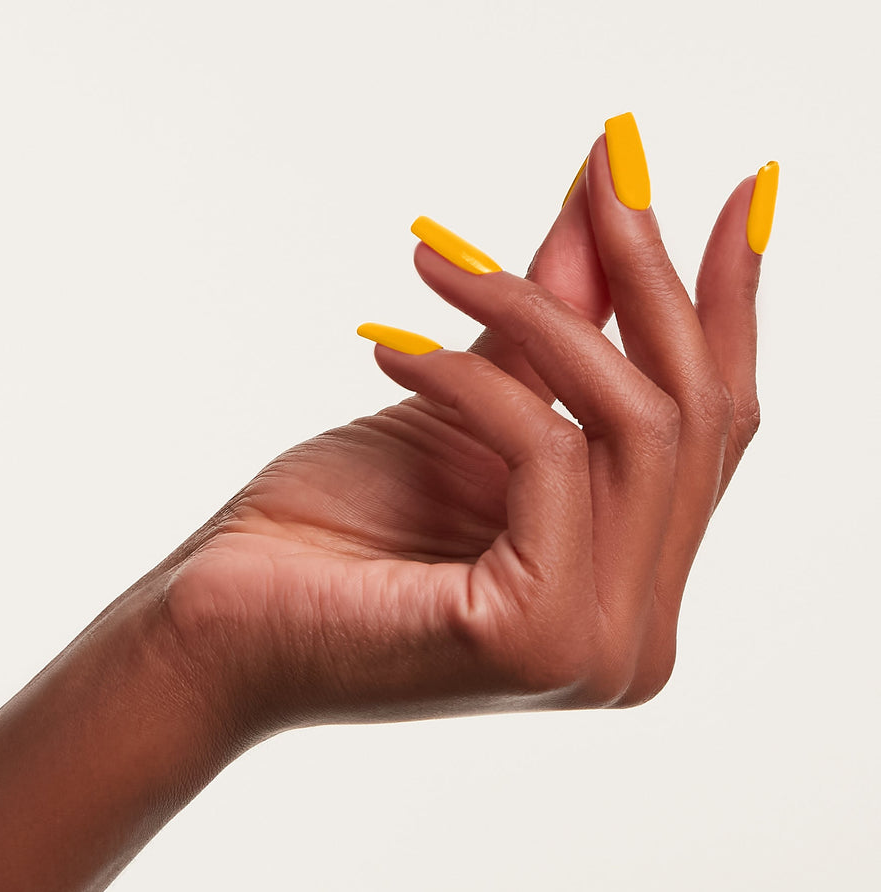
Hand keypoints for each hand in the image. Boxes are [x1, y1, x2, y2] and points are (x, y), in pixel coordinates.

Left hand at [165, 127, 768, 737]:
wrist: (215, 622)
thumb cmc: (324, 528)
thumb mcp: (460, 408)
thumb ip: (550, 328)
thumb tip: (606, 203)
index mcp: (627, 595)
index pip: (710, 437)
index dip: (730, 309)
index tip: (746, 191)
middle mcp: (636, 641)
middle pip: (694, 423)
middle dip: (652, 279)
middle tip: (608, 170)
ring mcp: (598, 650)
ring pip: (636, 428)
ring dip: (540, 317)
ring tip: (436, 265)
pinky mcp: (539, 638)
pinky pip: (548, 453)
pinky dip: (472, 379)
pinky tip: (388, 344)